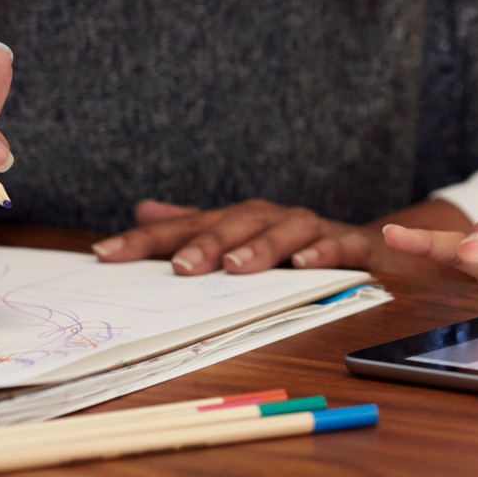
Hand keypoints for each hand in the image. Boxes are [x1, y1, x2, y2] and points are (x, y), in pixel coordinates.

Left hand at [91, 197, 472, 275]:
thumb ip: (195, 226)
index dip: (147, 240)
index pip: (187, 227)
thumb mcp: (241, 238)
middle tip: (179, 268)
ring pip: (284, 231)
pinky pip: (339, 246)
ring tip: (235, 267)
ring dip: (260, 247)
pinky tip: (306, 264)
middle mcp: (273, 218)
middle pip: (235, 224)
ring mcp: (314, 229)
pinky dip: (323, 252)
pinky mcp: (353, 246)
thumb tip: (142, 209)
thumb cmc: (296, 246)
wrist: (372, 246)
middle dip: (205, 243)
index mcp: (242, 220)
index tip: (105, 255)